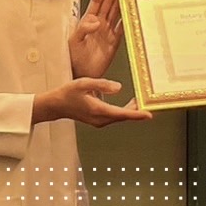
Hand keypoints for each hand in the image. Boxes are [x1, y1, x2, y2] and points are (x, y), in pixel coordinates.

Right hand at [33, 78, 152, 127]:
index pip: (122, 114)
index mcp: (98, 110)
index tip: (149, 115)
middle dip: (137, 110)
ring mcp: (98, 122)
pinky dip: (123, 111)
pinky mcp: (97, 120)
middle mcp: (100, 119)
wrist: (55, 105)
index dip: (137, 115)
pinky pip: (114, 117)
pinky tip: (129, 104)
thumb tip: (120, 87)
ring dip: (130, 110)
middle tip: (148, 100)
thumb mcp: (84, 83)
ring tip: (141, 99)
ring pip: (119, 117)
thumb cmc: (68, 93)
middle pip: (123, 116)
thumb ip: (102, 84)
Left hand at [69, 0, 122, 78]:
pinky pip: (122, 28)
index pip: (96, 2)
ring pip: (116, 12)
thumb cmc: (74, 58)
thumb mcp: (74, 41)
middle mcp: (99, 24)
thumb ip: (83, 29)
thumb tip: (96, 21)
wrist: (81, 74)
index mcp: (87, 21)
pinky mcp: (114, 42)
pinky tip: (132, 11)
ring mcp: (107, 32)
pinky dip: (128, 20)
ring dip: (122, 1)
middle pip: (108, 3)